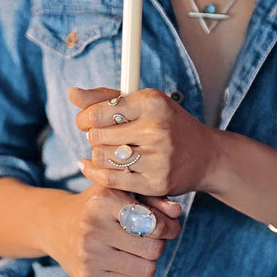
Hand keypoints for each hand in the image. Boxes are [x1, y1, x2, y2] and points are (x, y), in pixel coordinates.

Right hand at [41, 183, 180, 276]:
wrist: (58, 225)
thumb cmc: (98, 204)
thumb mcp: (122, 190)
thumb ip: (153, 198)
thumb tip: (177, 212)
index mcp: (104, 200)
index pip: (153, 222)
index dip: (168, 225)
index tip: (168, 224)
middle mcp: (93, 226)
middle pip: (153, 248)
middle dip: (158, 243)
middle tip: (151, 236)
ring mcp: (88, 254)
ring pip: (146, 269)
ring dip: (148, 260)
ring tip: (138, 248)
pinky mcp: (87, 276)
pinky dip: (136, 273)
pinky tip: (124, 259)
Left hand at [69, 87, 217, 195]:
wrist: (205, 155)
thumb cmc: (169, 125)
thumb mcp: (143, 103)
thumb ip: (105, 97)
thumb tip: (71, 93)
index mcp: (152, 102)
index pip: (98, 112)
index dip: (84, 118)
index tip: (87, 122)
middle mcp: (156, 128)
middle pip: (96, 136)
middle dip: (94, 137)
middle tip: (105, 138)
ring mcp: (157, 158)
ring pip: (101, 158)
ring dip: (99, 156)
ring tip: (111, 151)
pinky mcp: (156, 183)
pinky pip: (110, 179)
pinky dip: (96, 173)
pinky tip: (94, 167)